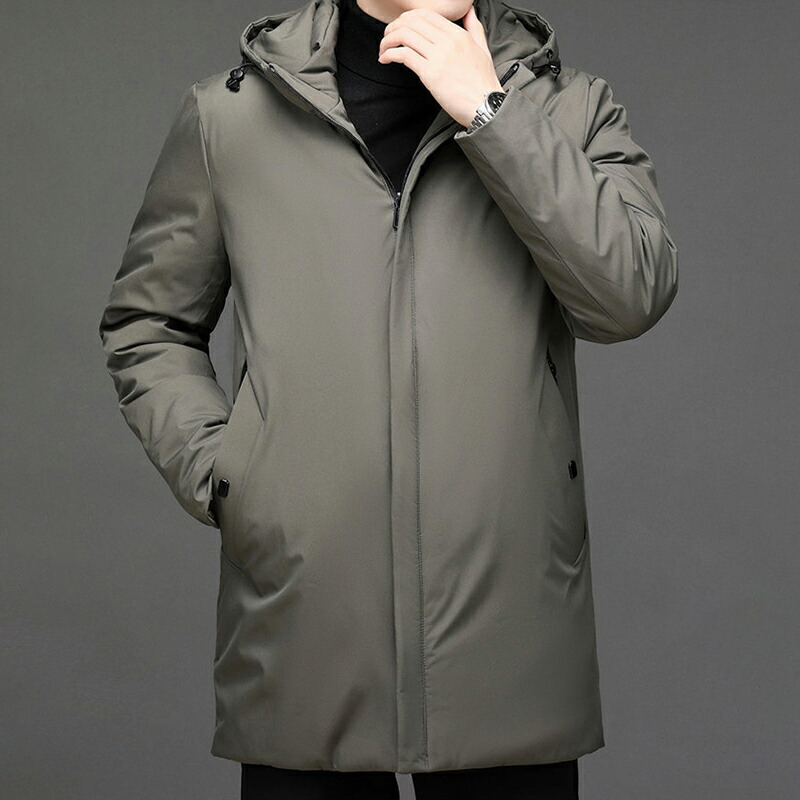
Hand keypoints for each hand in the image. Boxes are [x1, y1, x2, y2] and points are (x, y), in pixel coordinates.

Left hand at [377, 5, 503, 127]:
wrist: (486, 106)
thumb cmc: (483, 84)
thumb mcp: (482, 49)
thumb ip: (474, 27)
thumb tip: (470, 11)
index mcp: (458, 34)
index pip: (425, 15)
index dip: (406, 19)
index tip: (399, 28)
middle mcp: (448, 42)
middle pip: (412, 22)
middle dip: (393, 28)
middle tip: (387, 39)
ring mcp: (439, 57)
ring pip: (404, 36)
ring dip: (388, 41)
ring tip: (383, 50)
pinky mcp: (431, 74)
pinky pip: (404, 55)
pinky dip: (390, 55)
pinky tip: (385, 60)